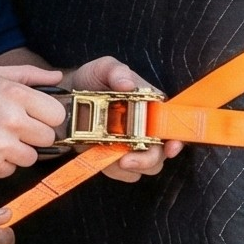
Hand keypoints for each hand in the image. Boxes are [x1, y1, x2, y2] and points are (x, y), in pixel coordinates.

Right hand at [0, 64, 67, 176]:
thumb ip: (29, 75)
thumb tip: (58, 78)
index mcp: (14, 94)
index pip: (57, 114)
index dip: (48, 117)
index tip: (37, 118)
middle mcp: (10, 119)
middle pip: (48, 138)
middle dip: (35, 135)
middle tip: (16, 129)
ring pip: (31, 158)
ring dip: (19, 152)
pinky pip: (10, 171)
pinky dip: (1, 164)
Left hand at [60, 56, 183, 181]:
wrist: (67, 98)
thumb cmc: (92, 80)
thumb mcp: (103, 69)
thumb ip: (116, 71)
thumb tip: (127, 84)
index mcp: (152, 106)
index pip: (172, 126)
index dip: (175, 139)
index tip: (170, 148)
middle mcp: (147, 129)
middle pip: (159, 154)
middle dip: (146, 160)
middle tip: (125, 160)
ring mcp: (133, 146)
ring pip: (144, 168)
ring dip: (128, 166)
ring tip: (109, 156)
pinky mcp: (116, 158)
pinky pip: (123, 174)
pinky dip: (113, 170)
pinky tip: (100, 155)